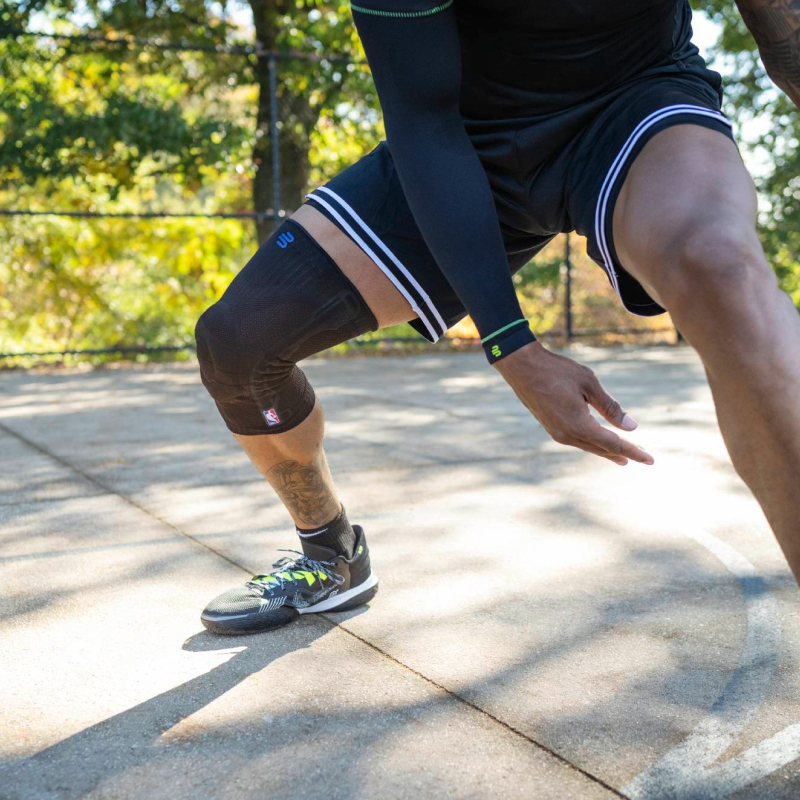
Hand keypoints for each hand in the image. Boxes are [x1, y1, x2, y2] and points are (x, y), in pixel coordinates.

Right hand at [493, 342, 654, 465]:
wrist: (522, 367)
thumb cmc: (557, 371)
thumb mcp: (589, 384)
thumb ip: (610, 408)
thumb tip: (631, 427)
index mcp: (579, 426)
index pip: (614, 444)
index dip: (634, 452)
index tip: (651, 460)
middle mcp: (567, 435)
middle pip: (602, 449)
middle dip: (623, 453)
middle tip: (643, 458)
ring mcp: (557, 433)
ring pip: (589, 446)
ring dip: (607, 450)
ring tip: (622, 456)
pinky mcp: (551, 427)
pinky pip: (578, 440)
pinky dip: (593, 442)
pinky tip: (598, 440)